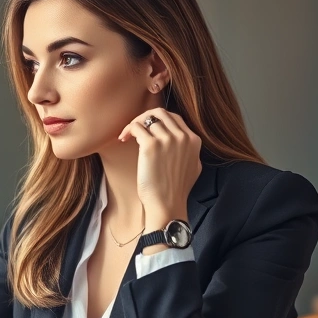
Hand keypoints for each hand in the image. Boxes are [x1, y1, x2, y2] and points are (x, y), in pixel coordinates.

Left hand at [118, 108, 201, 228]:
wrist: (167, 205)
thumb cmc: (176, 190)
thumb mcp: (194, 166)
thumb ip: (189, 150)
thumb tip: (180, 140)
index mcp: (193, 140)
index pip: (174, 117)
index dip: (158, 120)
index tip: (148, 129)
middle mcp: (182, 136)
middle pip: (161, 113)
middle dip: (145, 117)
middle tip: (135, 127)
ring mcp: (167, 139)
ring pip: (147, 118)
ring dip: (135, 124)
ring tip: (127, 135)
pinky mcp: (151, 145)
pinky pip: (136, 127)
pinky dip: (128, 129)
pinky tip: (123, 139)